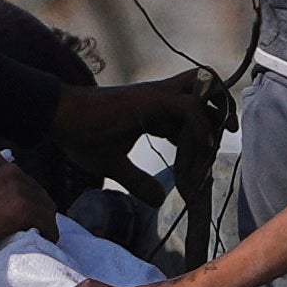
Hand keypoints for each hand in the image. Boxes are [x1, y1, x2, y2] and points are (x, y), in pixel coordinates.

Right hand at [53, 73, 220, 172]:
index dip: (204, 132)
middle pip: (205, 86)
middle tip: (227, 134)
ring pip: (204, 88)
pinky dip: (200, 127)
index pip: (193, 111)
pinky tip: (200, 148)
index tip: (204, 158)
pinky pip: (190, 108)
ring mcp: (157, 95)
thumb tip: (158, 200)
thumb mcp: (114, 165)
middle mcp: (160, 97)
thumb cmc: (81, 136)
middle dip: (221, 108)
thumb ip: (138, 181)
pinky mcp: (151, 99)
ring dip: (216, 112)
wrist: (59, 118)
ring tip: (219, 139)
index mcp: (153, 109)